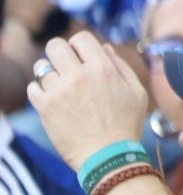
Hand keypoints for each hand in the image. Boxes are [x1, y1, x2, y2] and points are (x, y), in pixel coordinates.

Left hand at [25, 32, 149, 171]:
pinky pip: (33, 88)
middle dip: (59, 53)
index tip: (81, 57)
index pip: (80, 38)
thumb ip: (121, 66)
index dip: (79, 45)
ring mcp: (59, 91)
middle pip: (55, 46)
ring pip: (42, 67)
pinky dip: (40, 92)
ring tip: (59, 88)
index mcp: (102, 69)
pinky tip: (53, 100)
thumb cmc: (126, 125)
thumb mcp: (137, 92)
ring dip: (50, 74)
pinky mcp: (45, 107)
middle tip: (65, 67)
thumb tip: (104, 48)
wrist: (108, 157)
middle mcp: (78, 76)